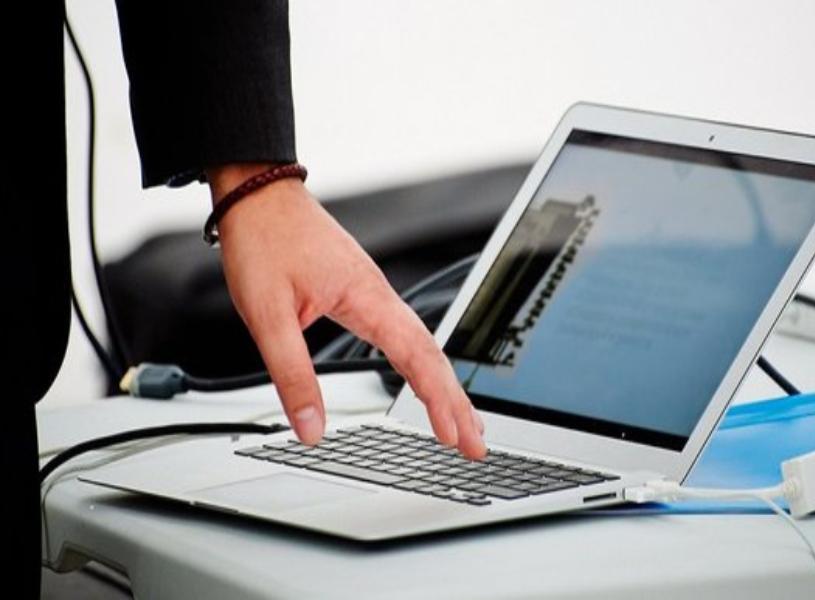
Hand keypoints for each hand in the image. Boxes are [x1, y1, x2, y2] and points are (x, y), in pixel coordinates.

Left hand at [206, 163, 485, 458]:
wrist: (258, 193)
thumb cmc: (264, 241)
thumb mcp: (267, 315)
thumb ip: (292, 374)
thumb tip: (310, 429)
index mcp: (369, 298)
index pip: (418, 357)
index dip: (439, 400)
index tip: (456, 436)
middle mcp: (380, 295)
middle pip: (433, 355)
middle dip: (457, 402)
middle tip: (475, 445)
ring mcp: (374, 294)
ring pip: (422, 345)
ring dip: (444, 385)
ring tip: (462, 422)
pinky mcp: (361, 293)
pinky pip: (404, 334)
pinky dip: (422, 364)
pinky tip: (424, 379)